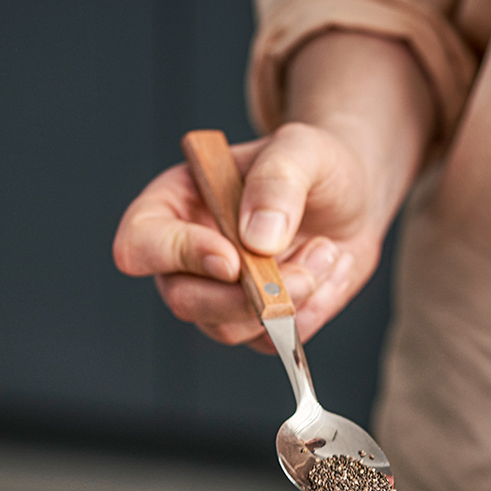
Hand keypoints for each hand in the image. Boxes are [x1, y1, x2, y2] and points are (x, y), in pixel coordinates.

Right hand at [112, 123, 381, 351]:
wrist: (350, 198)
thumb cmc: (312, 166)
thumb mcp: (302, 150)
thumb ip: (277, 181)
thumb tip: (257, 239)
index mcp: (174, 204)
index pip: (140, 243)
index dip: (178, 256)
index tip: (232, 260)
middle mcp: (185, 258)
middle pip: (183, 300)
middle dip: (246, 297)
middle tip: (302, 274)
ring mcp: (217, 295)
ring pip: (228, 328)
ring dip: (288, 301)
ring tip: (326, 251)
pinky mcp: (254, 323)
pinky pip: (271, 339)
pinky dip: (310, 311)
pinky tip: (328, 269)